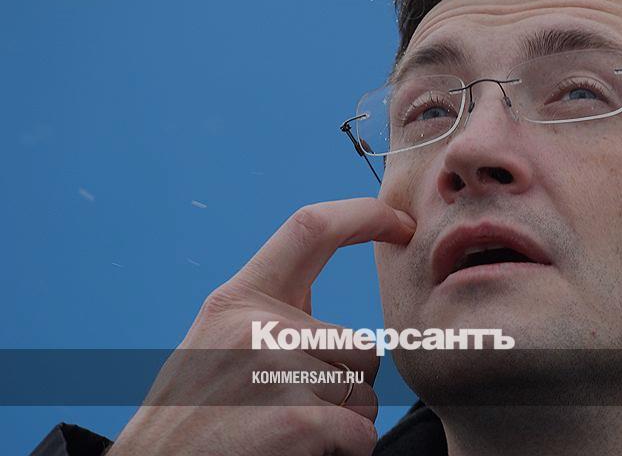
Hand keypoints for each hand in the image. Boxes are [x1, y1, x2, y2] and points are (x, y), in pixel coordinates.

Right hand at [108, 198, 415, 455]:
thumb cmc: (191, 420)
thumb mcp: (216, 346)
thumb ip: (267, 315)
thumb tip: (313, 286)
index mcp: (238, 300)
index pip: (312, 229)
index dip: (365, 215)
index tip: (403, 221)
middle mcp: (258, 326)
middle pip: (362, 346)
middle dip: (348, 386)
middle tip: (288, 413)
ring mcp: (277, 369)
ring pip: (365, 393)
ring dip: (343, 422)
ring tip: (284, 435)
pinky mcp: (297, 418)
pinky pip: (360, 433)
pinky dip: (343, 453)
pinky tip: (294, 454)